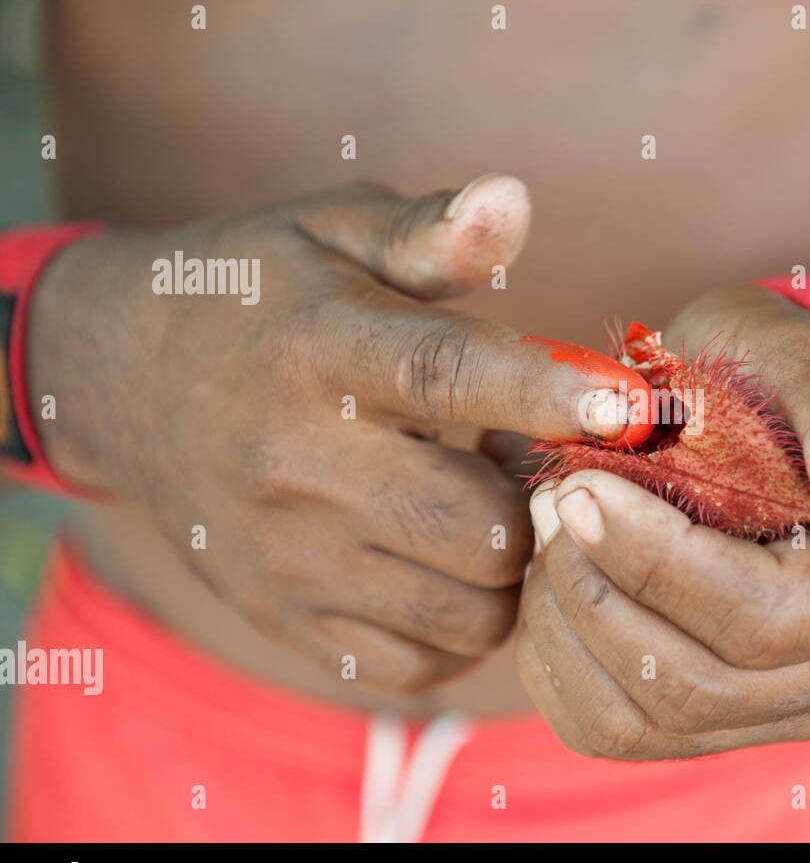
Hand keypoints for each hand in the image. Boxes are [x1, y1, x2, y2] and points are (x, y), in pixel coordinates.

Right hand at [29, 176, 644, 693]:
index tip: (635, 407)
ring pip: (467, 612)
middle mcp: (299, 465)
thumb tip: (515, 197)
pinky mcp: (287, 619)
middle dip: (537, 502)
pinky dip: (459, 627)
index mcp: (322, 352)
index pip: (447, 376)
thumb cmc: (260, 296)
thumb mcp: (333, 235)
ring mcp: (290, 558)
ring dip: (509, 570)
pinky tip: (444, 565)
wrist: (121, 381)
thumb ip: (430, 233)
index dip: (550, 394)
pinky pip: (420, 665)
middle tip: (529, 463)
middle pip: (479, 528)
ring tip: (483, 509)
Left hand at [517, 283, 809, 758]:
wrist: (762, 408)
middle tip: (551, 504)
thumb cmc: (777, 370)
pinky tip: (551, 592)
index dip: (652, 562)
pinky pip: (620, 731)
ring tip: (548, 538)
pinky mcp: (732, 723)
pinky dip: (561, 669)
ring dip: (571, 631)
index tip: (580, 488)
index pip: (760, 615)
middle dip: (598, 594)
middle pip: (702, 684)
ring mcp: (800, 704)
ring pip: (654, 719)